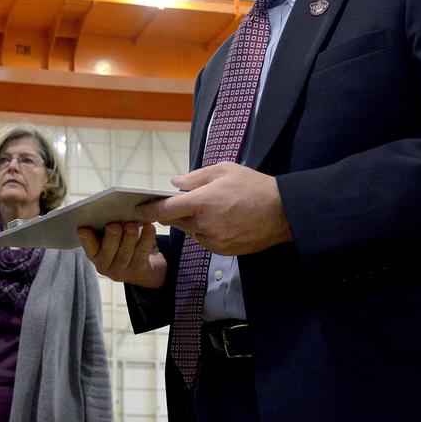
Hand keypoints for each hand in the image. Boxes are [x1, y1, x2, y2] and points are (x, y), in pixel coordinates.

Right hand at [78, 221, 165, 287]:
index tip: (83, 229)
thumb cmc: (124, 241)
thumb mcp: (114, 234)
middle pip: (108, 250)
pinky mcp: (137, 272)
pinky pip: (141, 254)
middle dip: (111, 237)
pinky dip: (146, 239)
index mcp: (94, 253)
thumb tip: (111, 206)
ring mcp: (120, 271)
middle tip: (114, 224)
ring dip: (129, 237)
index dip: (86, 239)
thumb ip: (109, 224)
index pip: (89, 247)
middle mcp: (104, 265)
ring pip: (125, 252)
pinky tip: (150, 228)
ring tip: (132, 224)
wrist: (144, 265)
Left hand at [137, 162, 291, 255]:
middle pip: (176, 221)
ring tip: (210, 208)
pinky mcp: (223, 250)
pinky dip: (205, 231)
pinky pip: (204, 241)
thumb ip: (195, 177)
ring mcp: (214, 240)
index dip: (148, 210)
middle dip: (173, 212)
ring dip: (191, 222)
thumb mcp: (224, 171)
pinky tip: (221, 220)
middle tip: (179, 201)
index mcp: (202, 202)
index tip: (137, 209)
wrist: (283, 212)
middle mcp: (204, 224)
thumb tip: (174, 183)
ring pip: (190, 231)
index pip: (165, 209)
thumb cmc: (253, 187)